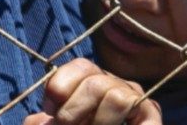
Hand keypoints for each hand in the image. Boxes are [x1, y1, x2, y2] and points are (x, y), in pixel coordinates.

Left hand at [23, 58, 161, 124]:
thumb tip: (35, 121)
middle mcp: (116, 85)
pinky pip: (139, 111)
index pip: (81, 67)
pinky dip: (119, 123)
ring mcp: (136, 99)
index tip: (50, 111)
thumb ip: (44, 124)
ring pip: (116, 97)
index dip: (60, 86)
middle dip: (73, 112)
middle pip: (95, 82)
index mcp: (92, 83)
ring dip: (99, 122)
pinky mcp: (151, 115)